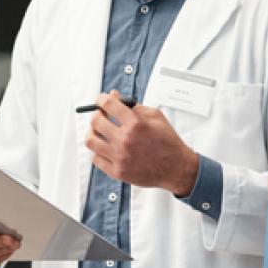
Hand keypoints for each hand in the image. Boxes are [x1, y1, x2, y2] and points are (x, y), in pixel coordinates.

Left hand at [86, 92, 201, 193]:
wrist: (176, 168)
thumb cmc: (167, 142)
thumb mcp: (156, 116)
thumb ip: (134, 106)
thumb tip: (114, 96)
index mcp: (135, 123)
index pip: (108, 104)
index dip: (101, 99)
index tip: (101, 100)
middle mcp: (125, 139)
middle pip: (96, 121)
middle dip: (96, 114)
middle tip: (100, 115)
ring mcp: (120, 157)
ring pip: (90, 140)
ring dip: (92, 132)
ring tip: (98, 132)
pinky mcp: (117, 171)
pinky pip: (96, 158)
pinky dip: (98, 151)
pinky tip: (104, 147)